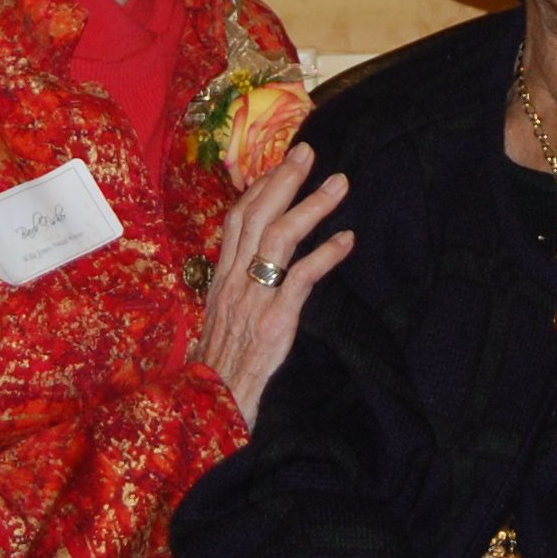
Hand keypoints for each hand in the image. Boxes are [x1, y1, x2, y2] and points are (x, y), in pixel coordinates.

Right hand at [191, 142, 352, 427]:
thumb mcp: (222, 318)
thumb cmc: (219, 365)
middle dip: (284, 179)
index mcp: (221, 277)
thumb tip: (258, 266)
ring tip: (339, 184)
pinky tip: (347, 240)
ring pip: (280, 237)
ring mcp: (253, 297)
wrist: (209, 404)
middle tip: (309, 153)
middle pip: (257, 215)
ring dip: (312, 206)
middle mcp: (234, 279)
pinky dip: (326, 254)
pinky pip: (302, 277)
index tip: (280, 165)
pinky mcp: (274, 319)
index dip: (259, 187)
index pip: (237, 218)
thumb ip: (239, 287)